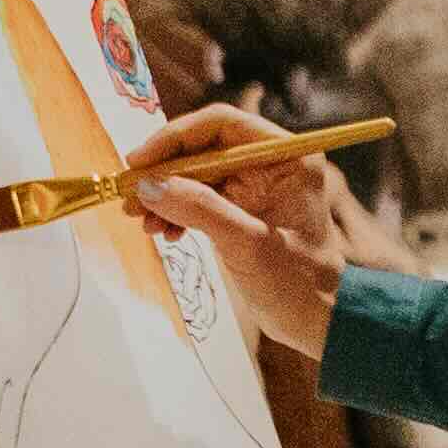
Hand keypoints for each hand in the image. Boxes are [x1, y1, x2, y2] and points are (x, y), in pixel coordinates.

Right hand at [130, 103, 354, 357]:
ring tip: (143, 222)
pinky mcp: (241, 209)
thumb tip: (149, 184)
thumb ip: (199, 209)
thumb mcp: (247, 244)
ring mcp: (255, 186)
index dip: (176, 138)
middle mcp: (271, 163)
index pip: (222, 125)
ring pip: (196, 175)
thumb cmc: (298, 283)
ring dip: (165, 195)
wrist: (317, 321)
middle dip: (164, 173)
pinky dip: (176, 212)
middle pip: (203, 149)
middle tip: (130, 196)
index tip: (140, 162)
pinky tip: (163, 232)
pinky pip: (199, 198)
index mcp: (287, 157)